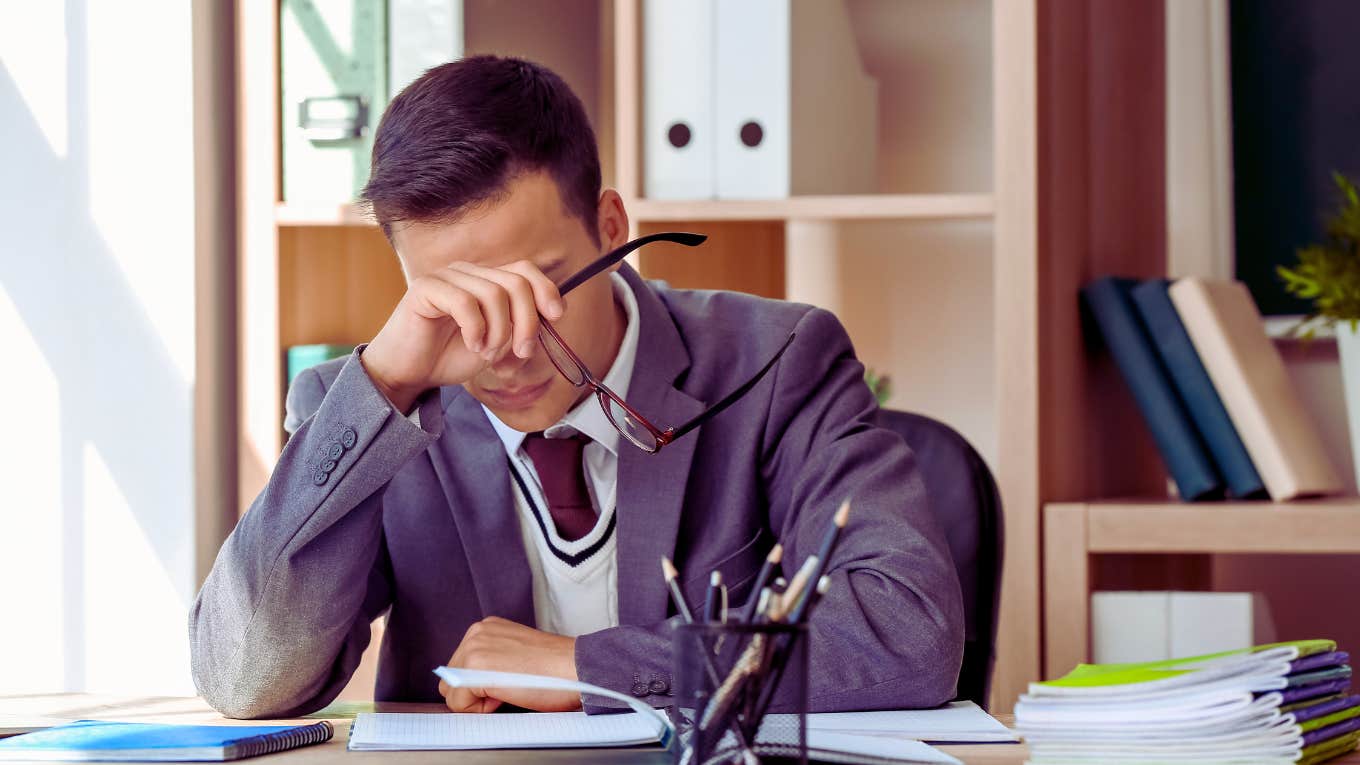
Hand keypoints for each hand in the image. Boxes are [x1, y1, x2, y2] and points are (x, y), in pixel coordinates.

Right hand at [361, 261, 565, 411]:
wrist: (409, 373)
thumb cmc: (450, 357)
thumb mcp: (498, 345)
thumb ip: (520, 329)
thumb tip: (550, 316)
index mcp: (485, 280)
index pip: (525, 270)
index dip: (546, 289)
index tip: (556, 316)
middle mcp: (468, 272)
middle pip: (516, 283)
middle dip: (527, 322)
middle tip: (520, 352)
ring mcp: (446, 276)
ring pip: (494, 294)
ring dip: (498, 333)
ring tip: (486, 353)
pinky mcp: (425, 288)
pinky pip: (465, 302)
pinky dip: (476, 330)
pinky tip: (471, 345)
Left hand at [437, 616, 581, 712]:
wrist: (576, 668)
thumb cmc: (555, 668)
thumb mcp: (516, 653)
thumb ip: (492, 659)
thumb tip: (470, 684)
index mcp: (486, 628)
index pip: (460, 666)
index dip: (482, 684)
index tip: (508, 681)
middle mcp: (476, 633)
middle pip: (451, 678)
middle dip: (475, 692)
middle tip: (509, 689)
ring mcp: (474, 648)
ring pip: (451, 692)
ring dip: (476, 701)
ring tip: (507, 691)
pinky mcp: (474, 667)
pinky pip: (457, 702)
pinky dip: (479, 709)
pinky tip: (505, 696)